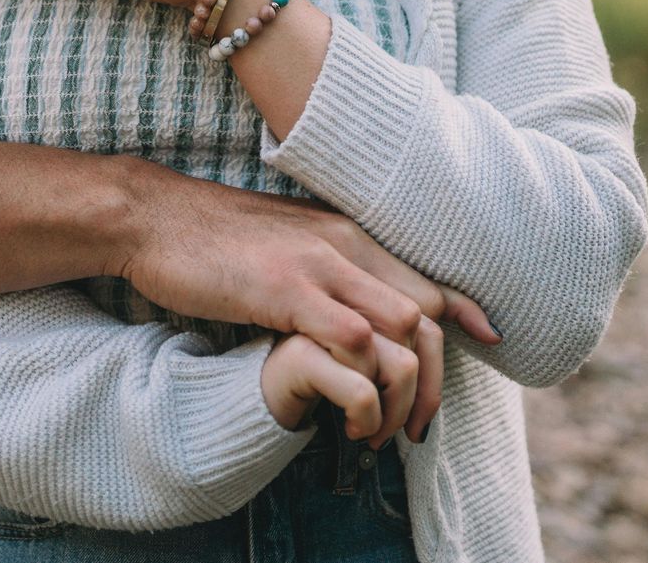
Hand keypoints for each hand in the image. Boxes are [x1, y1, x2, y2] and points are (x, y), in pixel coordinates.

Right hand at [120, 171, 501, 446]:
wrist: (155, 216)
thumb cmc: (213, 237)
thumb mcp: (286, 242)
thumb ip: (325, 266)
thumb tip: (350, 301)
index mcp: (347, 232)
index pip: (425, 272)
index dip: (464, 310)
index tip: (492, 337)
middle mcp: (344, 243)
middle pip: (426, 307)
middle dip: (438, 371)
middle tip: (423, 422)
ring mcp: (318, 265)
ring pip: (401, 323)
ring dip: (406, 384)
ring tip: (390, 431)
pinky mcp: (286, 289)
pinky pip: (351, 335)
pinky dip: (364, 374)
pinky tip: (350, 407)